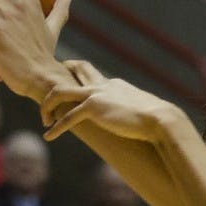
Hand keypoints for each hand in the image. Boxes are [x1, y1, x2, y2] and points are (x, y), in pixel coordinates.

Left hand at [40, 60, 183, 140]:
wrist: (161, 120)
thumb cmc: (157, 121)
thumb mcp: (143, 112)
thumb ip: (134, 112)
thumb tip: (139, 123)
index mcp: (114, 84)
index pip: (91, 74)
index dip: (76, 77)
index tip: (68, 89)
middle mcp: (103, 85)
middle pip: (75, 68)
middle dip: (58, 76)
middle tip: (48, 97)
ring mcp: (97, 94)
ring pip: (61, 92)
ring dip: (48, 104)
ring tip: (44, 119)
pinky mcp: (94, 108)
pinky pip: (68, 117)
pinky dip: (56, 127)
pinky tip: (49, 137)